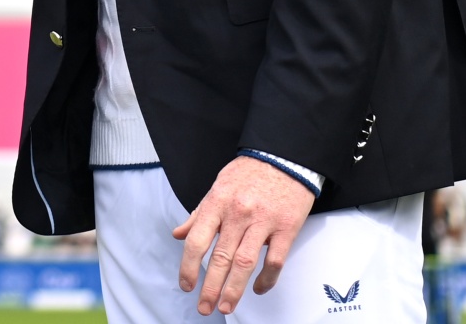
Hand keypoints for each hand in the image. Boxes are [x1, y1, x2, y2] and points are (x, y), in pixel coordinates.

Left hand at [173, 156, 314, 314]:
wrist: (284, 158)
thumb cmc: (249, 173)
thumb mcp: (217, 187)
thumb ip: (198, 214)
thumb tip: (179, 234)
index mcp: (217, 203)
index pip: (197, 241)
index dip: (189, 267)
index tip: (186, 285)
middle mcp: (238, 213)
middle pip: (221, 257)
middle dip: (210, 287)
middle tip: (204, 307)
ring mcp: (263, 222)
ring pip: (245, 263)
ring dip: (234, 290)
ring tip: (225, 307)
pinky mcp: (286, 228)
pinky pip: (275, 260)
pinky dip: (266, 279)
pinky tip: (258, 289)